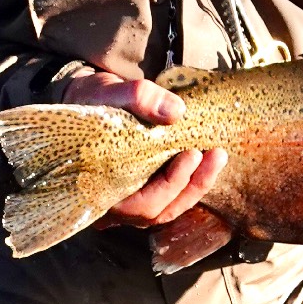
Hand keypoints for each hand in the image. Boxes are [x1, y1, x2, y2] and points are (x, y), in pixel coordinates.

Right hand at [62, 72, 225, 228]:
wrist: (84, 101)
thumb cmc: (91, 100)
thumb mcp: (109, 91)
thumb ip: (138, 97)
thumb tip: (177, 111)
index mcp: (97, 187)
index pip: (139, 203)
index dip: (169, 184)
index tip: (192, 154)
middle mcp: (110, 203)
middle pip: (157, 212)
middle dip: (191, 185)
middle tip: (217, 155)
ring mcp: (125, 201)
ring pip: (165, 208)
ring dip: (196, 185)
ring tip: (218, 157)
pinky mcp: (139, 190)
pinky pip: (167, 197)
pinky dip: (189, 182)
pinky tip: (207, 161)